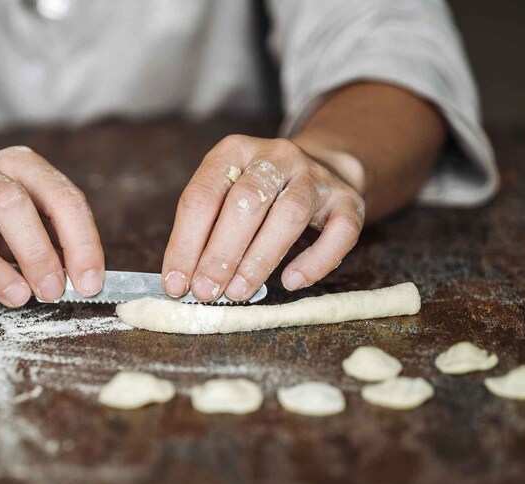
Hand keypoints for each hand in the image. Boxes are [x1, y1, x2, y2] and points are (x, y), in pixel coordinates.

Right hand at [0, 146, 104, 306]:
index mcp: (21, 166)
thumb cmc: (0, 223)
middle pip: (10, 202)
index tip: (88, 282)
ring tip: (16, 296)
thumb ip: (60, 245)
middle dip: (37, 251)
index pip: (60, 196)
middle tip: (53, 291)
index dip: (80, 241)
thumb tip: (83, 281)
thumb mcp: (37, 222)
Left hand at [162, 135, 364, 300]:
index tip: (176, 283)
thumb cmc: (260, 194)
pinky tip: (291, 281)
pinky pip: (339, 231)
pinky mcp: (348, 199)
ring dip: (260, 258)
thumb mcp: (225, 196)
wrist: (322, 168)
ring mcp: (315, 175)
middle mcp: (275, 156)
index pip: (202, 196)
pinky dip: (316, 260)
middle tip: (206, 292)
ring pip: (290, 214)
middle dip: (221, 253)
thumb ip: (204, 232)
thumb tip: (182, 281)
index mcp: (234, 151)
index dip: (185, 243)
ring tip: (238, 292)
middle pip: (246, 202)